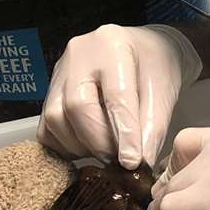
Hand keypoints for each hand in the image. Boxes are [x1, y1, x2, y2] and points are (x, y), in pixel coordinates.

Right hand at [37, 25, 201, 170]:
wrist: (140, 52)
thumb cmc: (154, 68)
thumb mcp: (163, 92)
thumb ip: (152, 127)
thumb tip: (140, 164)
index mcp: (113, 45)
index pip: (115, 94)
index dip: (123, 132)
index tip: (132, 162)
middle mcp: (78, 54)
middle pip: (77, 105)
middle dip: (99, 141)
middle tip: (119, 160)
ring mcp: (59, 72)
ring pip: (56, 118)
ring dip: (81, 145)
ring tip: (106, 150)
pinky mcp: (49, 91)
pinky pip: (46, 128)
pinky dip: (65, 145)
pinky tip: (88, 146)